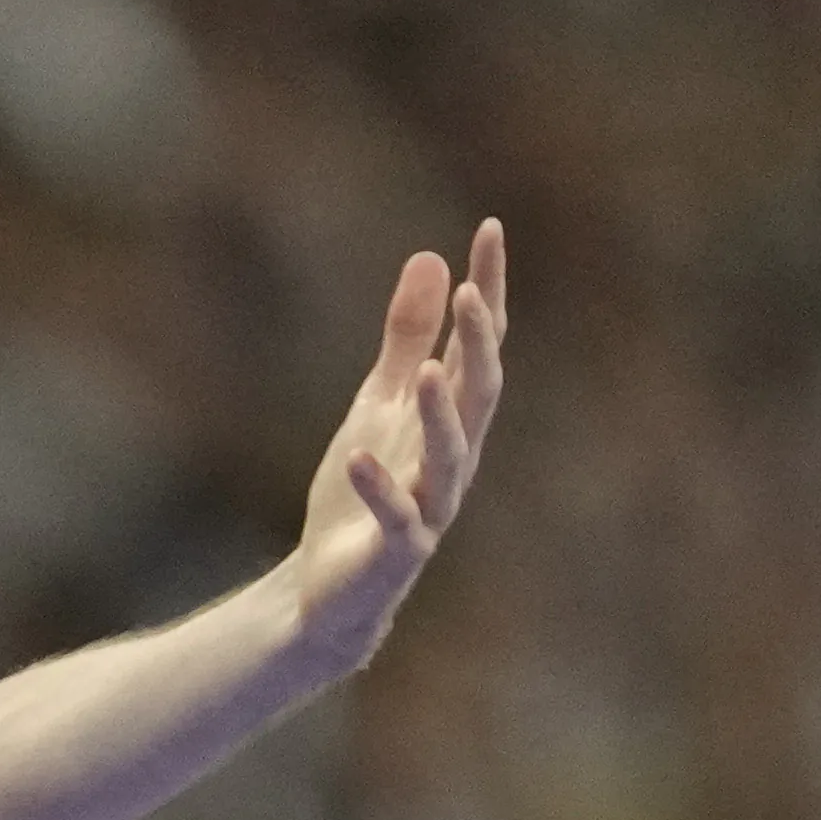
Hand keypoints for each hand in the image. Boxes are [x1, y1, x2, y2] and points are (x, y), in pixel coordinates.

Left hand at [283, 220, 511, 649]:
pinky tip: (361, 457)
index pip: (479, 346)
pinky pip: (398, 519)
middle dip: (477, 346)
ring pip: (449, 458)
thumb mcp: (379, 402)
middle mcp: (452, 460)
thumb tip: (432, 258)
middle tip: (470, 292)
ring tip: (432, 371)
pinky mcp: (397, 552)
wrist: (331, 589)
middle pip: (478, 395)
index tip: (490, 230)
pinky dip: (381, 488)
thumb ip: (407, 338)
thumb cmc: (363, 493)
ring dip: (442, 416)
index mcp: (452, 419)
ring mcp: (428, 507)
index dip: (489, 291)